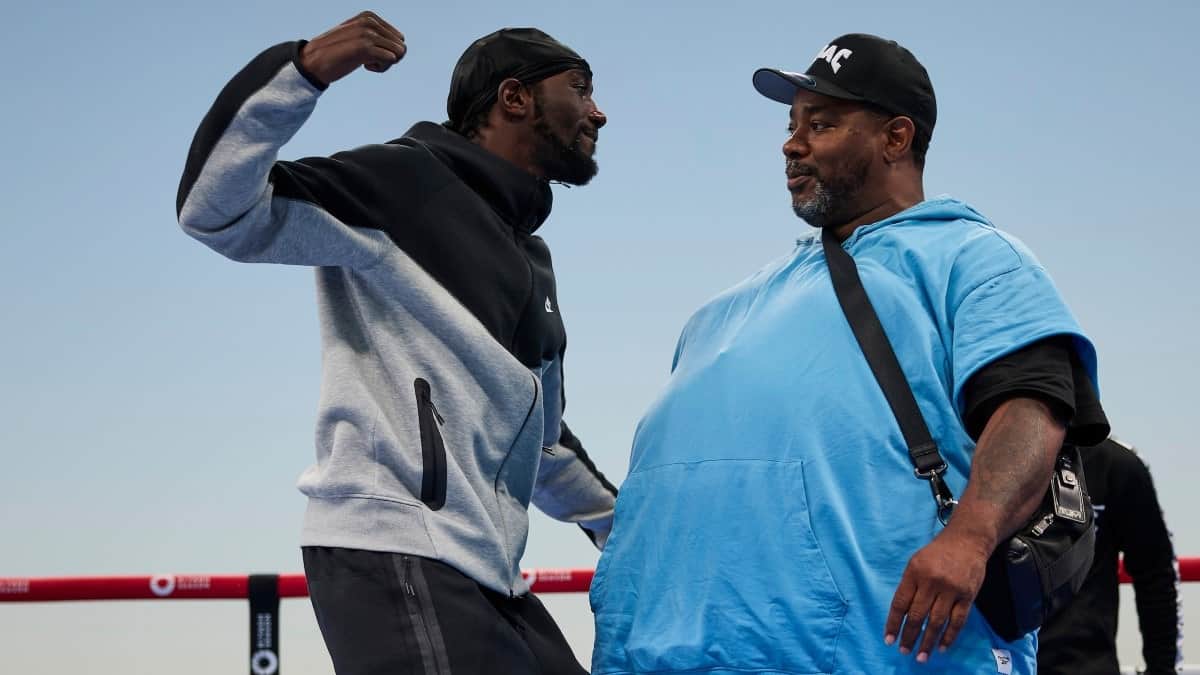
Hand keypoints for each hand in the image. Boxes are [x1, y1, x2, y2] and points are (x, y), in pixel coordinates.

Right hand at [299, 11, 406, 86]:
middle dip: (389, 57)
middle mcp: (369, 22)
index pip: (399, 37)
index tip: (370, 53)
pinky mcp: (365, 47)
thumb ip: (376, 36)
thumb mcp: (358, 38)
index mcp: (369, 17)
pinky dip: (380, 68)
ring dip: (385, 64)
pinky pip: (391, 60)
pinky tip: (364, 65)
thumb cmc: (337, 54)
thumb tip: (402, 49)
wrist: (313, 62)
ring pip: (399, 53)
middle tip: (370, 60)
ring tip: (366, 62)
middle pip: (401, 46)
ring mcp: (367, 33)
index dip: (388, 50)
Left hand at [884, 529, 988, 662]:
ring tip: (921, 656)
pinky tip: (942, 648)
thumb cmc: (937, 553)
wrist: (967, 540)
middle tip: (904, 652)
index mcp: (914, 572)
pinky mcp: (968, 595)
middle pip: (917, 615)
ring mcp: (951, 589)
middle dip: (909, 636)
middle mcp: (931, 581)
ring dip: (928, 642)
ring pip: (936, 622)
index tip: (889, 639)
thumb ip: (910, 586)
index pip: (900, 603)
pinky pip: (957, 621)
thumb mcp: (916, 562)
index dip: (893, 623)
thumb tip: (901, 615)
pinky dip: (949, 636)